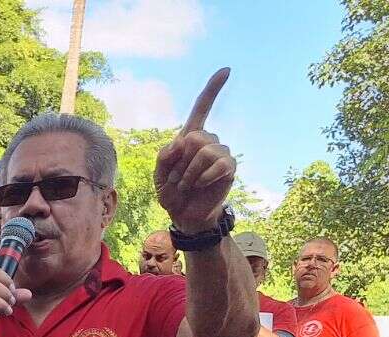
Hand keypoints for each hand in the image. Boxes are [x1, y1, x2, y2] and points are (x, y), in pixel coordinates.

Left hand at [154, 69, 235, 231]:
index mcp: (189, 137)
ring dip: (189, 173)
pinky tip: (200, 185)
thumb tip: (182, 141)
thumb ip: (164, 156)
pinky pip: (218, 163)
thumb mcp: (158, 175)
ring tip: (186, 185)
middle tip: (177, 179)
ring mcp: (220, 153)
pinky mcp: (229, 167)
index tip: (226, 70)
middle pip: (195, 137)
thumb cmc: (171, 192)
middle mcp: (208, 141)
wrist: (183, 214)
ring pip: (205, 150)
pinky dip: (203, 177)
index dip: (212, 90)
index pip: (201, 109)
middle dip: (180, 162)